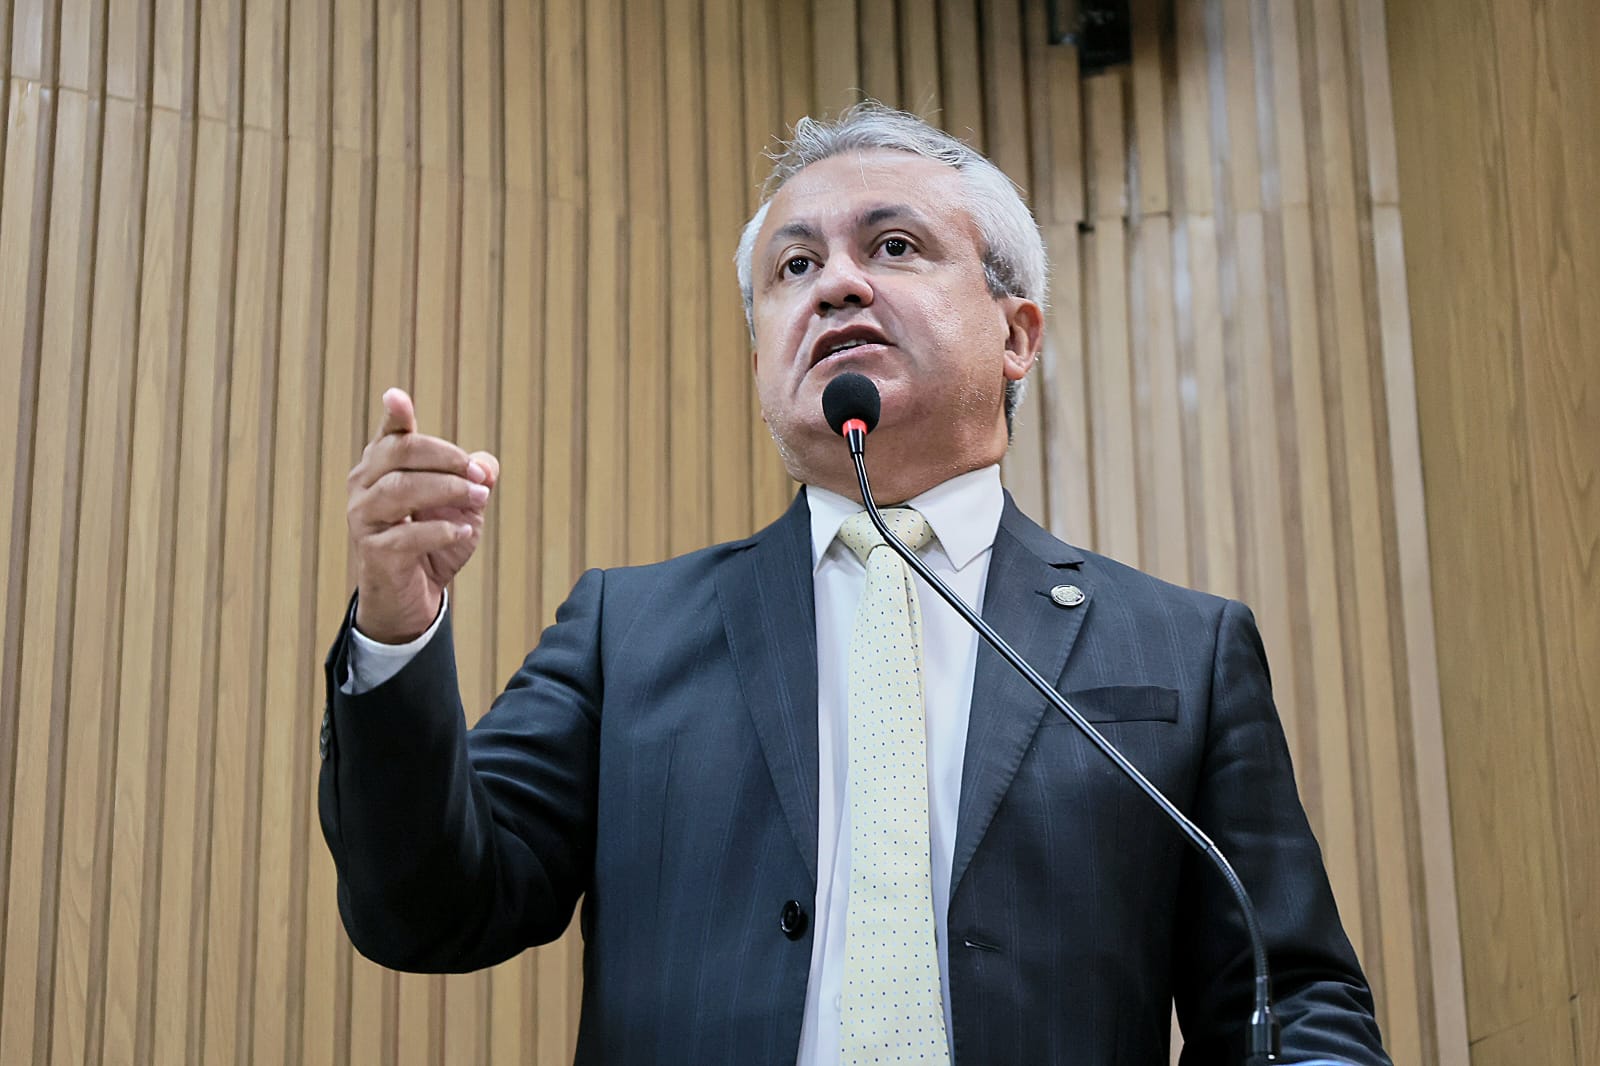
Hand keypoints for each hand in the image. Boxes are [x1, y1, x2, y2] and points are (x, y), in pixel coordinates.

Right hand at [346, 388, 499, 642]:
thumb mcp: (465, 503)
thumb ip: (476, 476)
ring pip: (400, 489)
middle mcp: (365, 485)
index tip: (396, 397)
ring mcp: (363, 517)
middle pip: (400, 452)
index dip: (394, 414)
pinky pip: (406, 534)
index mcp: (384, 465)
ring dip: (447, 490)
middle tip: (480, 473)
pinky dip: (441, 530)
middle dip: (446, 457)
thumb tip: (486, 465)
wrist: (416, 595)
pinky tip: (463, 532)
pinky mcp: (373, 551)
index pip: (390, 434)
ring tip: (478, 498)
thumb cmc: (435, 539)